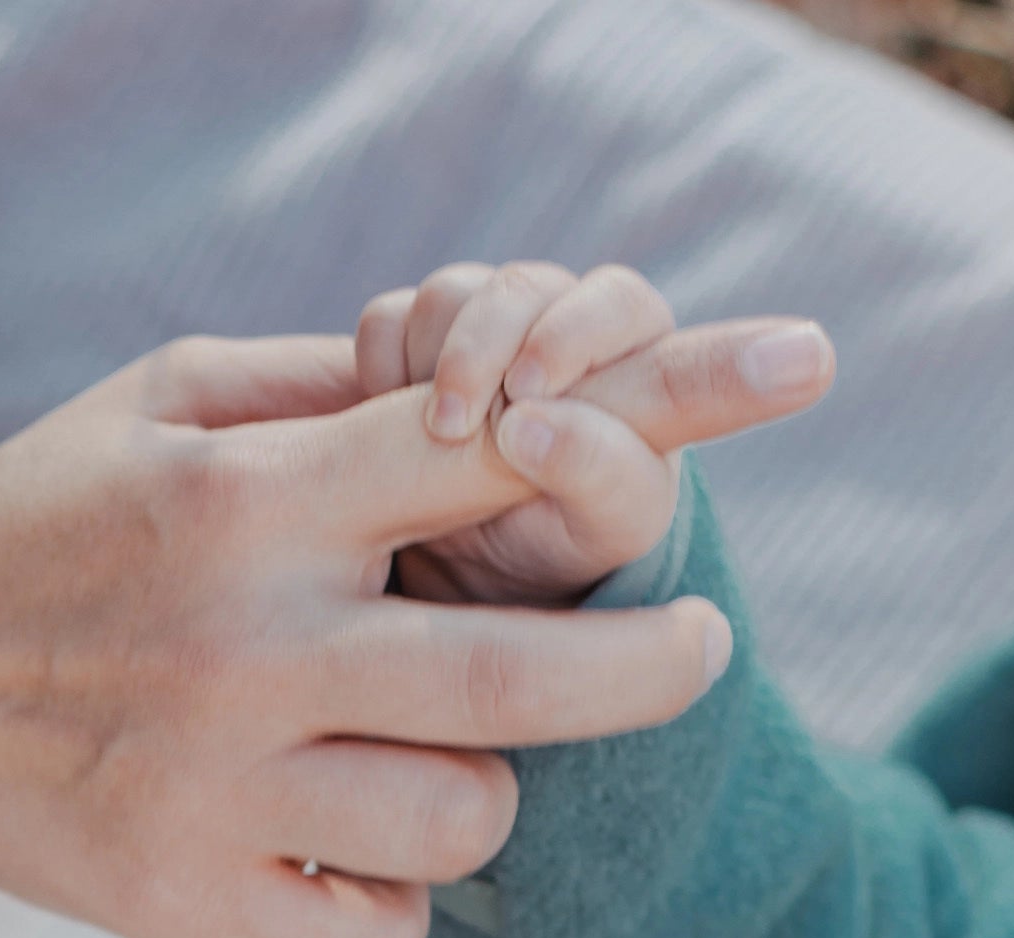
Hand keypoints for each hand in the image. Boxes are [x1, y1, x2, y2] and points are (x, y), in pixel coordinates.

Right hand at [0, 335, 731, 937]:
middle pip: (528, 678)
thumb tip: (491, 378)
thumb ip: (330, 390)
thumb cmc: (41, 518)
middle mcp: (246, 646)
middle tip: (699, 648)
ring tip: (413, 756)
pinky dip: (393, 901)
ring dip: (480, 790)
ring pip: (468, 820)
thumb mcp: (160, 401)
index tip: (793, 369)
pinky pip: (379, 936)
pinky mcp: (184, 903)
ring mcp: (216, 789)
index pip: (495, 444)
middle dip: (652, 665)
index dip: (662, 401)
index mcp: (250, 503)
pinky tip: (341, 852)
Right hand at [357, 261, 835, 604]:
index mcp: (633, 361)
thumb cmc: (568, 539)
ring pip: (449, 294)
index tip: (526, 391)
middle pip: (522, 288)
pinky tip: (392, 425)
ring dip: (431, 364)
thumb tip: (527, 425)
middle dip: (483, 351)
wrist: (477, 574)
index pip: (619, 303)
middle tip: (455, 430)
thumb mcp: (607, 526)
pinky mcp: (412, 340)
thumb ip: (598, 474)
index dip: (570, 334)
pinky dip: (381, 366)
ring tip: (437, 439)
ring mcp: (485, 327)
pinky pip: (386, 319)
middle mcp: (560, 326)